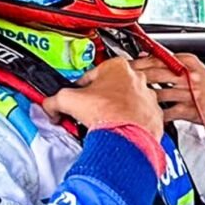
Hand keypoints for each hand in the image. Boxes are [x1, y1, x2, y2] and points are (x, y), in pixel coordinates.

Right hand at [42, 57, 163, 139]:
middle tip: (89, 112)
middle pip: (111, 86)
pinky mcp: (155, 114)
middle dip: (99, 99)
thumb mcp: (68, 100)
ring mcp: (148, 96)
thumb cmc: (106, 115)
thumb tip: (50, 106)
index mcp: (116, 66)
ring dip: (116, 109)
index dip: (79, 89)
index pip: (91, 75)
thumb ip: (54, 100)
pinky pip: (139, 116)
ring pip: (127, 101)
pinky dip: (130, 122)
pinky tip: (119, 129)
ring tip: (104, 122)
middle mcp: (136, 78)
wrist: (127, 138)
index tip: (77, 99)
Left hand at [130, 52, 204, 132]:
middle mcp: (189, 76)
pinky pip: (166, 112)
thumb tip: (143, 57)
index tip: (123, 65)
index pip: (158, 58)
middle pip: (155, 73)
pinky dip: (155, 113)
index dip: (138, 62)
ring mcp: (190, 93)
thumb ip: (170, 64)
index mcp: (188, 62)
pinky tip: (145, 114)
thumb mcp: (193, 70)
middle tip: (118, 81)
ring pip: (158, 92)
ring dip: (142, 97)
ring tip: (128, 99)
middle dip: (135, 77)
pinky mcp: (190, 110)